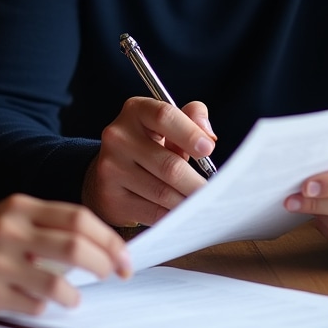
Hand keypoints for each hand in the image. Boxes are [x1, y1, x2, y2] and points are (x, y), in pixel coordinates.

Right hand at [0, 194, 131, 316]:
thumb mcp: (5, 220)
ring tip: (74, 297)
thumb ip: (43, 226)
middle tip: (117, 275)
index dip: (108, 237)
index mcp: (18, 207)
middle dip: (105, 263)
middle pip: (75, 245)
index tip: (125, 256)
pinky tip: (39, 304)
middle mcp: (9, 229)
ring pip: (58, 281)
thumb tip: (96, 245)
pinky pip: (33, 305)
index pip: (77, 217)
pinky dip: (45, 308)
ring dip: (75, 294)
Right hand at [82, 97, 216, 227]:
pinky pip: (153, 213)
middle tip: (217, 193)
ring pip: (163, 193)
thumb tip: (208, 137)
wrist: (111, 173)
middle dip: (197, 183)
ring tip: (203, 205)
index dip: (190, 133)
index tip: (208, 149)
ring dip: (188, 202)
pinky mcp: (111, 197)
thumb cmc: (150, 145)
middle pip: (169, 165)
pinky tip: (183, 214)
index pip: (164, 116)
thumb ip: (192, 118)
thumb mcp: (168, 125)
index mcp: (135, 111)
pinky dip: (174, 216)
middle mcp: (118, 137)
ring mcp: (111, 168)